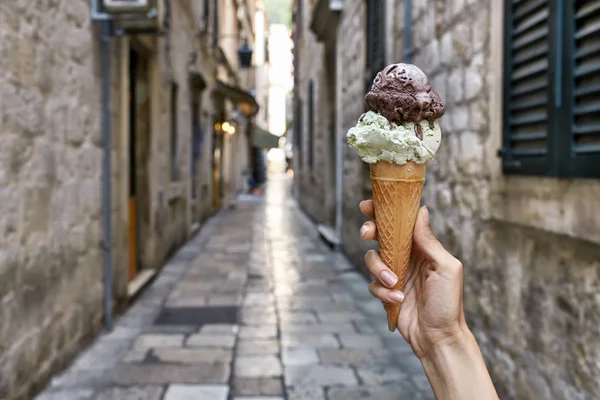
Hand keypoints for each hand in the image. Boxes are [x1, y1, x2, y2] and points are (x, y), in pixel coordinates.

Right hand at [360, 200, 467, 358]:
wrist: (439, 337)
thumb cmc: (449, 302)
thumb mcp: (445, 267)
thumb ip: (429, 240)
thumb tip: (421, 210)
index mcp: (422, 247)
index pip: (402, 222)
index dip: (384, 211)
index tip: (368, 205)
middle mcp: (407, 257)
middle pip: (380, 235)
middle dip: (370, 231)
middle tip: (368, 234)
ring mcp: (395, 274)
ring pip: (372, 259)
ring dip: (379, 269)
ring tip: (394, 283)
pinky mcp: (386, 292)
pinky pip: (372, 284)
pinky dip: (382, 292)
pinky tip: (398, 300)